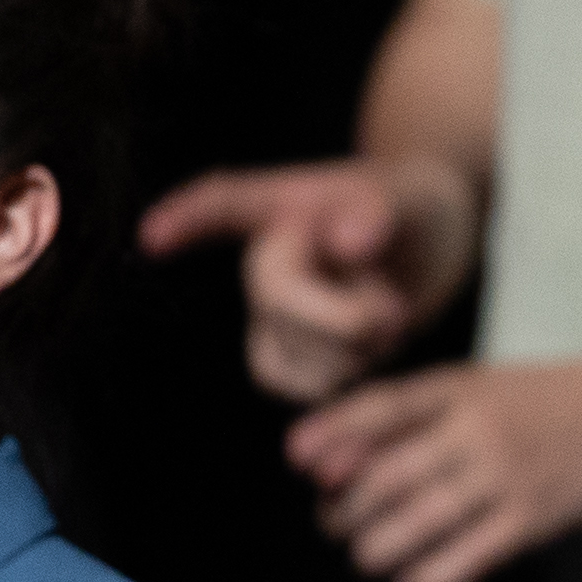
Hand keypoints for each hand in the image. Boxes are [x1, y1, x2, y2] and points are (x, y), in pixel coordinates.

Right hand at [146, 153, 479, 404]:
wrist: (429, 243)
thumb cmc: (412, 207)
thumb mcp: (412, 198)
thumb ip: (383, 211)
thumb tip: (348, 242)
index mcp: (285, 202)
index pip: (224, 200)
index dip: (186, 218)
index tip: (152, 236)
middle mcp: (266, 254)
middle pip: (273, 295)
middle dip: (339, 316)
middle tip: (392, 310)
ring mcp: (271, 307)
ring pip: (289, 350)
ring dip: (352, 347)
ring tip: (387, 312)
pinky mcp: (288, 351)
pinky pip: (297, 383)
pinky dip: (345, 374)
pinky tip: (371, 344)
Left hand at [290, 343, 581, 581]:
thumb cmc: (554, 402)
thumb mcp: (487, 386)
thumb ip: (425, 414)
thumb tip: (341, 452)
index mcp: (462, 387)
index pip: (382, 407)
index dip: (332, 433)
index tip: (296, 458)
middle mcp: (478, 429)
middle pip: (388, 473)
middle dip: (347, 508)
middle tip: (334, 525)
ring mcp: (506, 475)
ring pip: (418, 521)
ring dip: (377, 548)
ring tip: (367, 557)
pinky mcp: (532, 519)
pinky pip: (466, 558)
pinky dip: (427, 579)